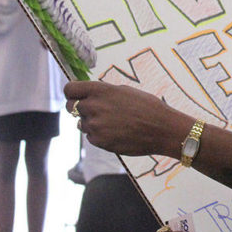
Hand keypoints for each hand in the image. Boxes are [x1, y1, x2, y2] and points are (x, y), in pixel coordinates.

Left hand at [64, 81, 189, 156]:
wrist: (161, 128)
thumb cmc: (147, 106)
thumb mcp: (124, 91)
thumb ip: (103, 93)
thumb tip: (88, 95)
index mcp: (100, 90)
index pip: (69, 89)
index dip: (70, 92)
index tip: (74, 95)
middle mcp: (94, 107)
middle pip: (70, 107)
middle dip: (77, 108)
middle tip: (92, 110)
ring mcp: (95, 126)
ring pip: (80, 123)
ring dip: (90, 122)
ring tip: (112, 122)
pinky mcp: (99, 141)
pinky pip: (90, 136)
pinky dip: (98, 134)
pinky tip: (115, 131)